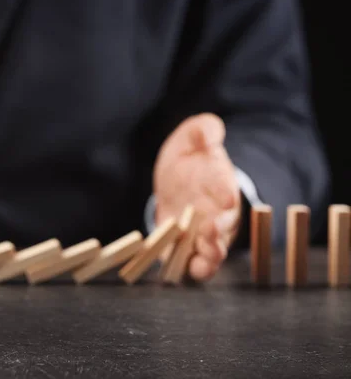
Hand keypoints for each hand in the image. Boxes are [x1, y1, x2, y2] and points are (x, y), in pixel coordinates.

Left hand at [153, 113, 240, 281]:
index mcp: (219, 183)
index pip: (225, 186)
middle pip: (222, 226)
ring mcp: (203, 233)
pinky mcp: (186, 247)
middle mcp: (216, 213)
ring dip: (209, 255)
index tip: (225, 196)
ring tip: (203, 257)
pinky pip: (191, 264)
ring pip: (212, 251)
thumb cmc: (189, 158)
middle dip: (218, 229)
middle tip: (209, 229)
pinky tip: (178, 273)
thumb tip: (211, 132)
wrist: (179, 181)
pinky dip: (189, 269)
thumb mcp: (192, 137)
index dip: (225, 190)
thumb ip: (204, 130)